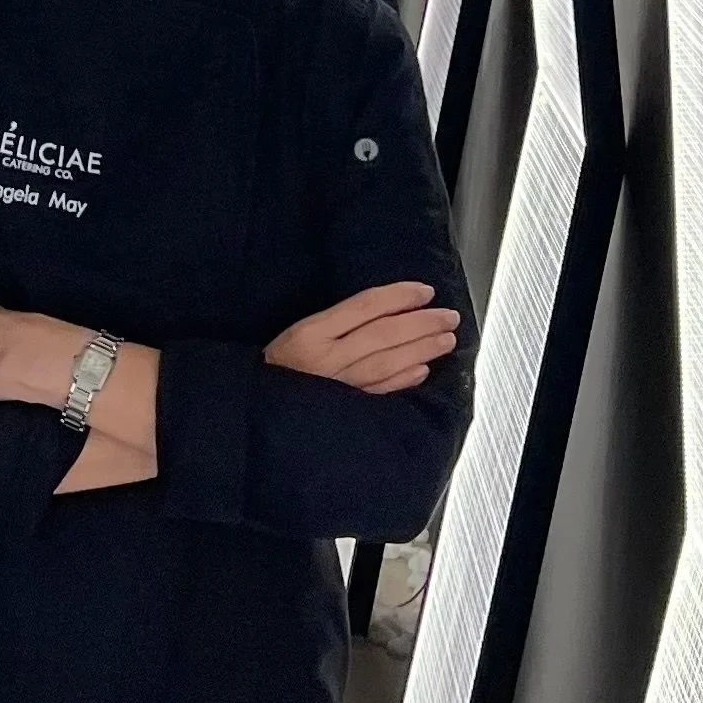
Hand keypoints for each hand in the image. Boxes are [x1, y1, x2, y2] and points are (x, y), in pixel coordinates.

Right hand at [264, 282, 460, 394]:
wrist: (252, 410)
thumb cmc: (277, 368)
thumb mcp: (297, 334)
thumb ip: (336, 323)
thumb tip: (388, 310)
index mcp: (311, 333)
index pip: (364, 306)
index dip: (399, 296)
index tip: (426, 291)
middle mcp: (326, 359)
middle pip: (383, 334)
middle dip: (421, 323)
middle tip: (449, 316)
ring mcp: (337, 388)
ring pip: (388, 363)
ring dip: (421, 349)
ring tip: (446, 339)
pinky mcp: (344, 412)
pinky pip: (380, 393)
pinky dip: (403, 380)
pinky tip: (422, 370)